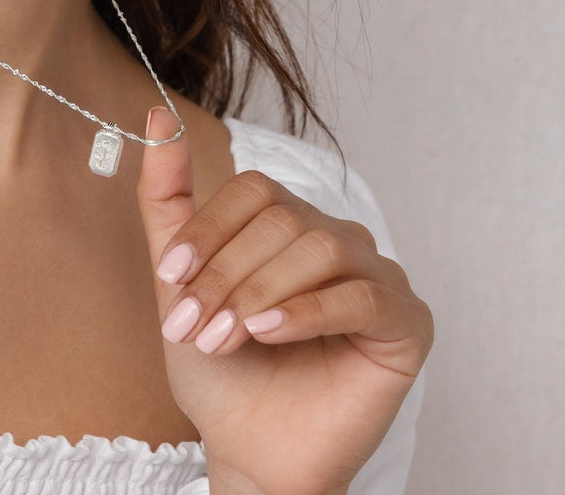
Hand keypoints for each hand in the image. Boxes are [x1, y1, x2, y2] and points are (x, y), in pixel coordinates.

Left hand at [135, 107, 432, 494]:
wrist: (248, 448)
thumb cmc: (220, 366)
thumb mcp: (179, 278)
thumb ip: (167, 198)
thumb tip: (157, 115)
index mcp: (286, 220)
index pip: (253, 189)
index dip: (208, 229)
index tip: (170, 277)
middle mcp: (334, 236)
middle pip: (282, 220)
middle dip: (225, 274)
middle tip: (194, 327)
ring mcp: (376, 275)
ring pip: (317, 249)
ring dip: (258, 294)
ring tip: (227, 338)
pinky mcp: (407, 322)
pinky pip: (360, 295)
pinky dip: (306, 311)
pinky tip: (269, 333)